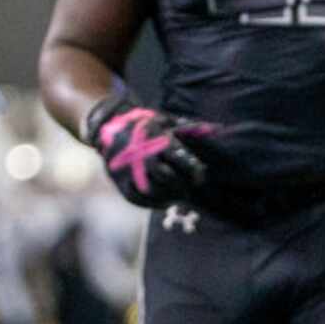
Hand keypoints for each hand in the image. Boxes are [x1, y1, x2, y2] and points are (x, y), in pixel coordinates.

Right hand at [84, 91, 215, 207]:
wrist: (107, 124)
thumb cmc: (143, 123)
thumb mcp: (165, 120)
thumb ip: (190, 128)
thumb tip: (217, 129)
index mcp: (155, 137)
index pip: (177, 156)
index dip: (192, 170)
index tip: (200, 177)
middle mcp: (141, 154)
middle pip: (164, 175)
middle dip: (180, 185)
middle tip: (189, 189)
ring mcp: (129, 169)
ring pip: (151, 190)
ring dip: (168, 196)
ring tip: (178, 196)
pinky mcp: (121, 182)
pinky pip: (138, 199)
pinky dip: (153, 203)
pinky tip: (164, 201)